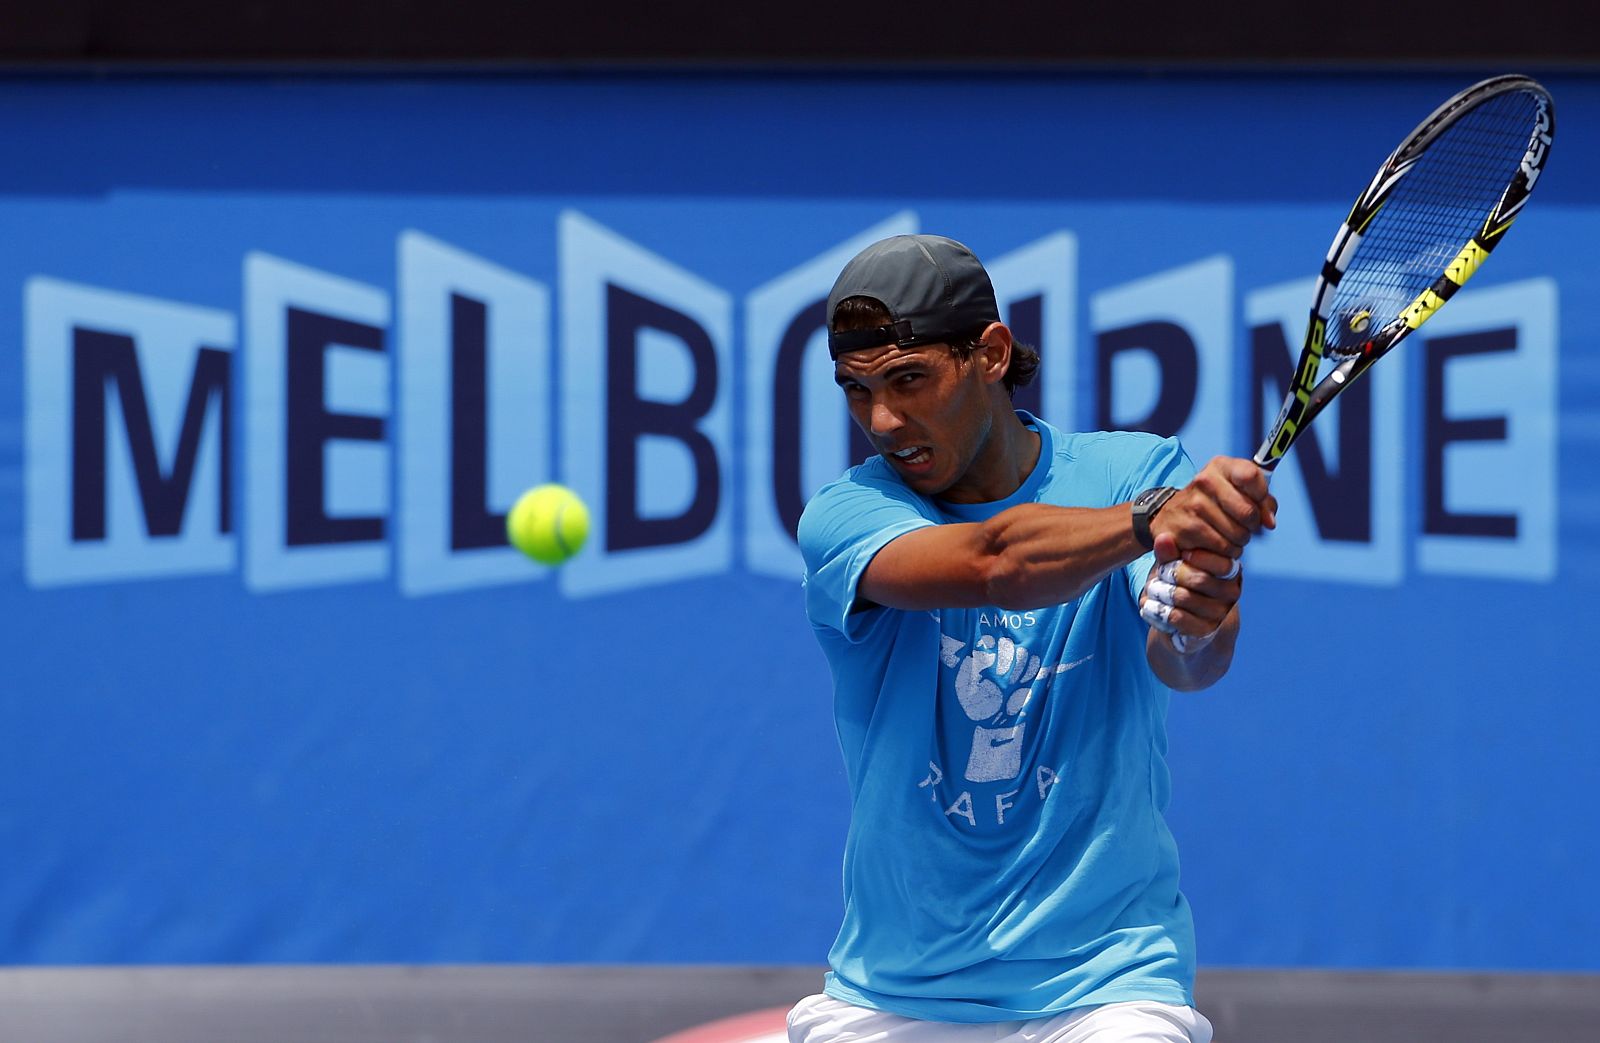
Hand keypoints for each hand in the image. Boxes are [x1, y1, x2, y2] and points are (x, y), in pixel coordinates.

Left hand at [1139, 532, 1242, 653]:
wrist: (1178, 620)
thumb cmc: (1179, 582)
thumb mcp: (1174, 563)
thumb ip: (1170, 552)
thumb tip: (1163, 538)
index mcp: (1231, 570)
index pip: (1221, 561)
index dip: (1197, 556)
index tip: (1181, 554)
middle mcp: (1230, 592)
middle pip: (1198, 578)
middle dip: (1171, 574)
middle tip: (1159, 574)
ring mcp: (1219, 614)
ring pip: (1183, 597)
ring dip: (1159, 592)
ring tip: (1152, 589)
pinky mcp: (1204, 631)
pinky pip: (1176, 617)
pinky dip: (1156, 610)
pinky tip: (1148, 605)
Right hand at [1149, 456, 1276, 571]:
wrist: (1170, 515)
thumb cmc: (1213, 503)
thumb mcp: (1237, 491)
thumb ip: (1263, 501)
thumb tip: (1269, 522)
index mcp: (1220, 466)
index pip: (1251, 476)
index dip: (1262, 497)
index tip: (1259, 507)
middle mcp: (1204, 481)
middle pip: (1248, 511)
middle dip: (1252, 526)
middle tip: (1243, 527)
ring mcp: (1193, 505)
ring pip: (1238, 534)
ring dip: (1239, 541)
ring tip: (1229, 536)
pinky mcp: (1187, 529)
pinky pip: (1223, 548)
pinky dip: (1226, 552)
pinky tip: (1217, 545)